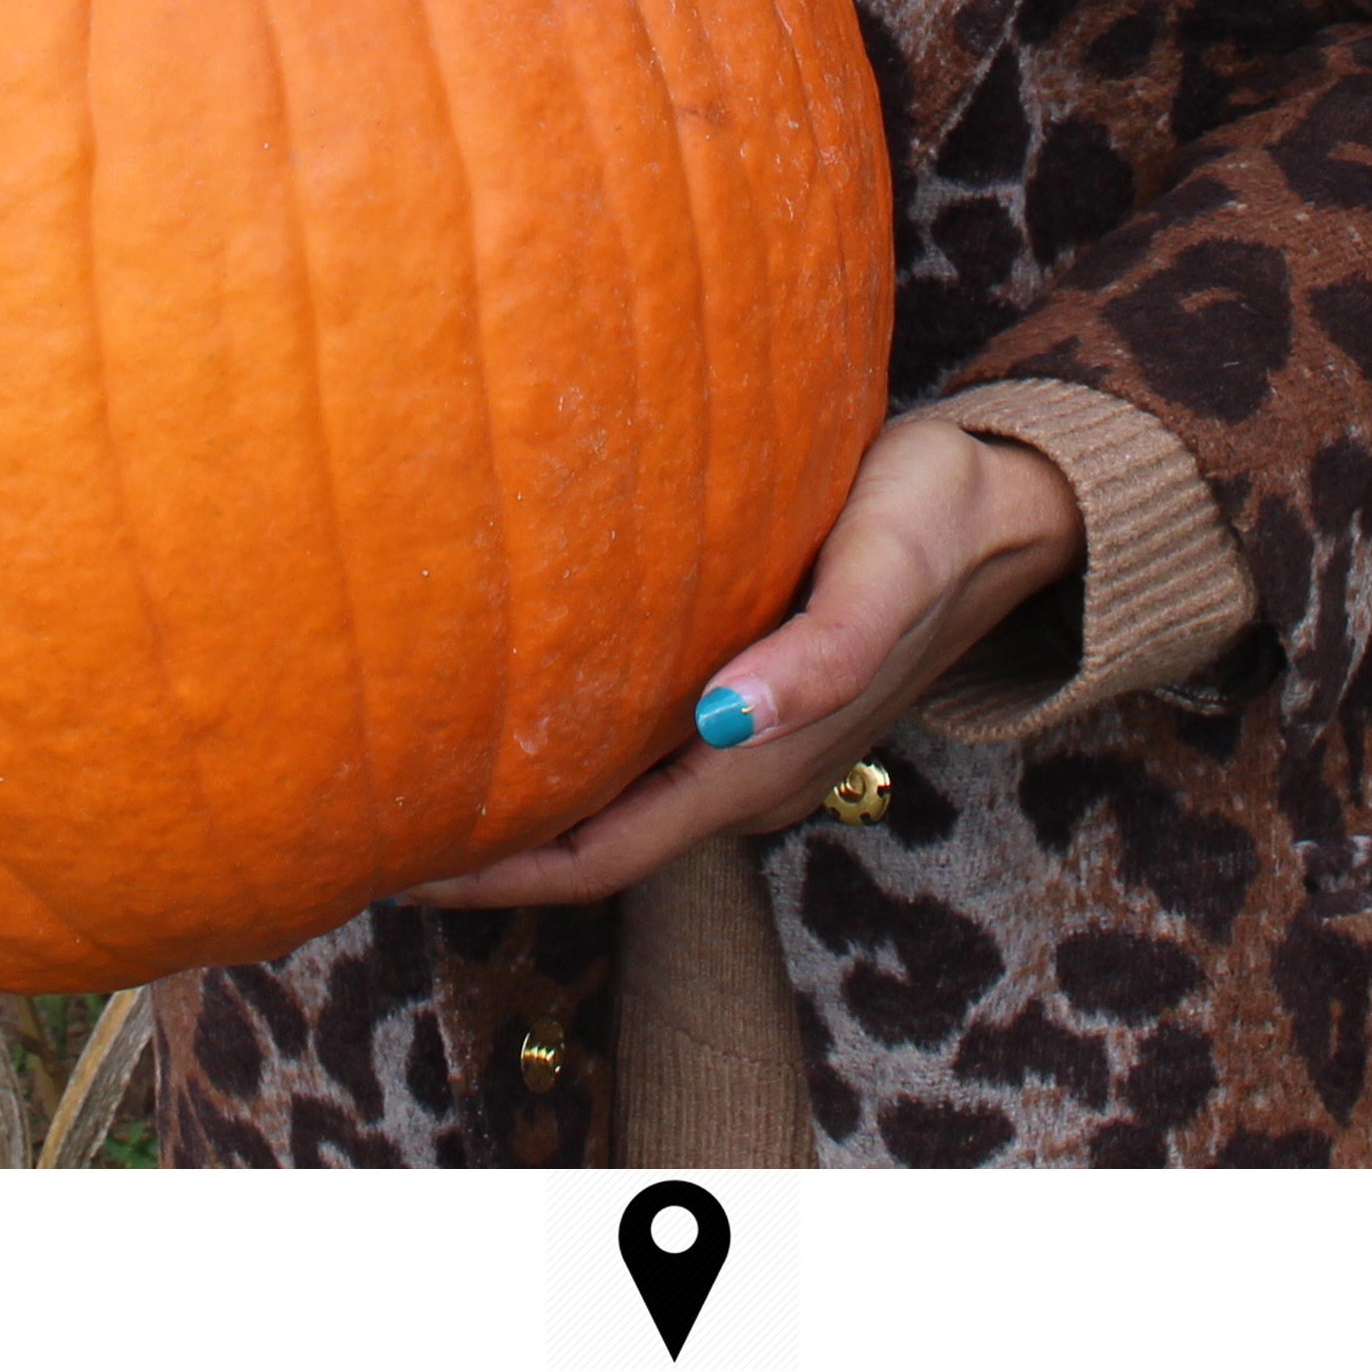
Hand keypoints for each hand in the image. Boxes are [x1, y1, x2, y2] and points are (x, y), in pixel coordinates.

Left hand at [409, 418, 1083, 906]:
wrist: (1013, 499)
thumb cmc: (942, 516)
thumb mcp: (890, 562)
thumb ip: (823, 650)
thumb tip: (723, 720)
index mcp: (763, 762)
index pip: (602, 855)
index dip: (500, 872)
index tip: (397, 860)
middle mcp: (742, 766)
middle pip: (587, 843)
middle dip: (480, 847)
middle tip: (358, 815)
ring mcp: (741, 734)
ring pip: (604, 795)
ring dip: (513, 798)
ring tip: (402, 761)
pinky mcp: (739, 684)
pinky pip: (627, 743)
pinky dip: (556, 742)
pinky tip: (494, 693)